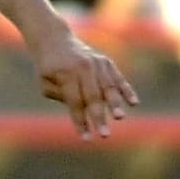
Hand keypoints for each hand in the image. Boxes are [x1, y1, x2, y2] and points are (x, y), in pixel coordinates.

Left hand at [30, 22, 137, 139]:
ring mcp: (97, 63)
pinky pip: (118, 78)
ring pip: (108, 87)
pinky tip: (134, 103)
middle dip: (99, 118)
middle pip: (93, 97)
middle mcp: (83, 68)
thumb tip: (81, 109)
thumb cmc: (48, 67)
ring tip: (119, 118)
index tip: (86, 139)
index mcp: (66, 74)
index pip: (75, 102)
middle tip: (105, 135)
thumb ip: (61, 96)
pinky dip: (126, 90)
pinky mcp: (106, 62)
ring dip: (115, 104)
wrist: (54, 39)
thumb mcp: (45, 83)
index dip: (81, 121)